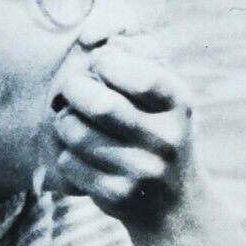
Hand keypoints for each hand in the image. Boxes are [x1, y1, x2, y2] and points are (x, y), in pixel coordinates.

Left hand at [49, 40, 195, 228]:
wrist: (174, 204)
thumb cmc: (160, 132)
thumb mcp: (166, 96)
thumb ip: (140, 59)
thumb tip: (105, 42)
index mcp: (180, 105)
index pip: (142, 77)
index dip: (108, 64)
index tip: (98, 65)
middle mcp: (165, 140)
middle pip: (101, 105)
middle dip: (75, 89)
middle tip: (71, 89)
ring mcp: (141, 171)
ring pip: (77, 133)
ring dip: (65, 121)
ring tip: (72, 120)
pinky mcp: (117, 195)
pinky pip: (70, 162)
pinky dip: (67, 153)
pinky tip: (81, 153)